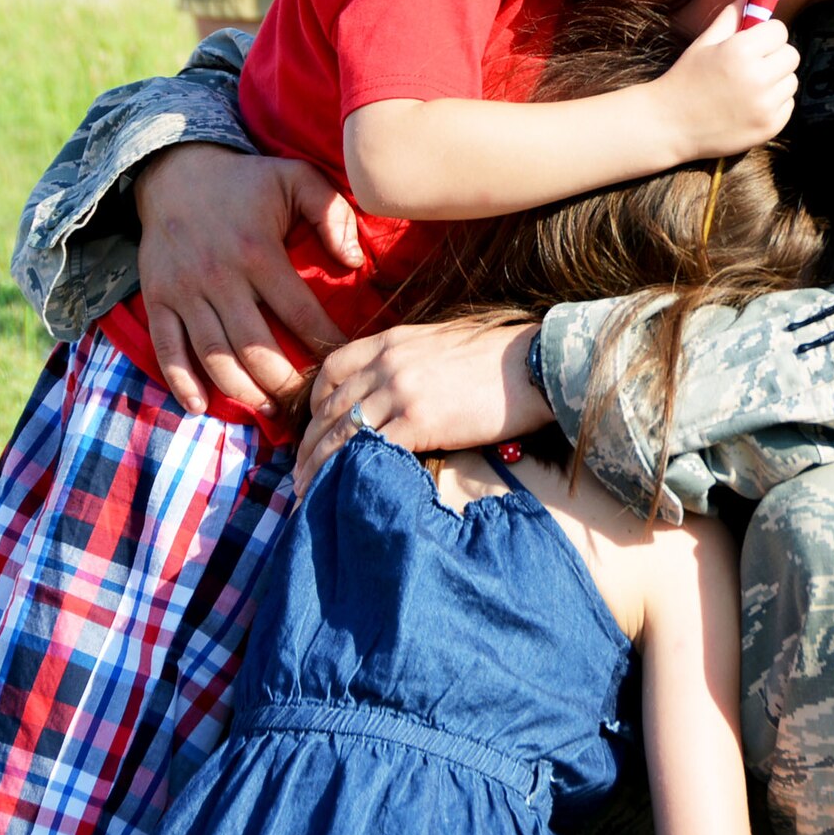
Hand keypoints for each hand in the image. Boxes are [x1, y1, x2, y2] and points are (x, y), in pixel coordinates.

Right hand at [136, 144, 362, 416]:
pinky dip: (181, 382)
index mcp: (258, 251)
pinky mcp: (157, 298)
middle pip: (254, 346)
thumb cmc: (248, 181)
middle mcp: (218, 276)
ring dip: (242, 391)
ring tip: (271, 410)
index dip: (324, 342)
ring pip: (213, 355)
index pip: (299, 311)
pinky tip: (202, 406)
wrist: (174, 171)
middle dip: (284, 382)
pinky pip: (166, 348)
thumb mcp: (298, 179)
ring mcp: (183, 291)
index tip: (345, 362)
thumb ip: (333, 214)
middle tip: (308, 403)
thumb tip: (355, 263)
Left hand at [296, 320, 549, 495]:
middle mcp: (388, 364)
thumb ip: (407, 360)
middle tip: (298, 474)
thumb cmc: (499, 358)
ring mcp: (401, 392)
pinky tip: (345, 491)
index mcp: (391, 341)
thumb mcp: (440, 343)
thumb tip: (391, 390)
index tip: (314, 427)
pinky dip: (351, 472)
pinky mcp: (419, 421)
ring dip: (320, 465)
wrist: (535, 364)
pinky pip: (371, 450)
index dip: (314, 402)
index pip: (332, 369)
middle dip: (309, 444)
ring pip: (343, 432)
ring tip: (308, 492)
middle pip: (331, 406)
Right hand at [655, 0, 802, 160]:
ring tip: (749, 87)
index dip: (766, 35)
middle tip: (753, 65)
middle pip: (792, 55)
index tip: (753, 44)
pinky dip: (775, 104)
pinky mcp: (769, 127)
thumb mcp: (705, 42)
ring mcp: (765, 106)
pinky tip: (750, 106)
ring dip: (776, 81)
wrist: (670, 125)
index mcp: (741, 51)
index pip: (780, 30)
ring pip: (792, 81)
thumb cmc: (686, 78)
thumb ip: (732, 16)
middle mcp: (758, 77)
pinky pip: (788, 105)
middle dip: (775, 56)